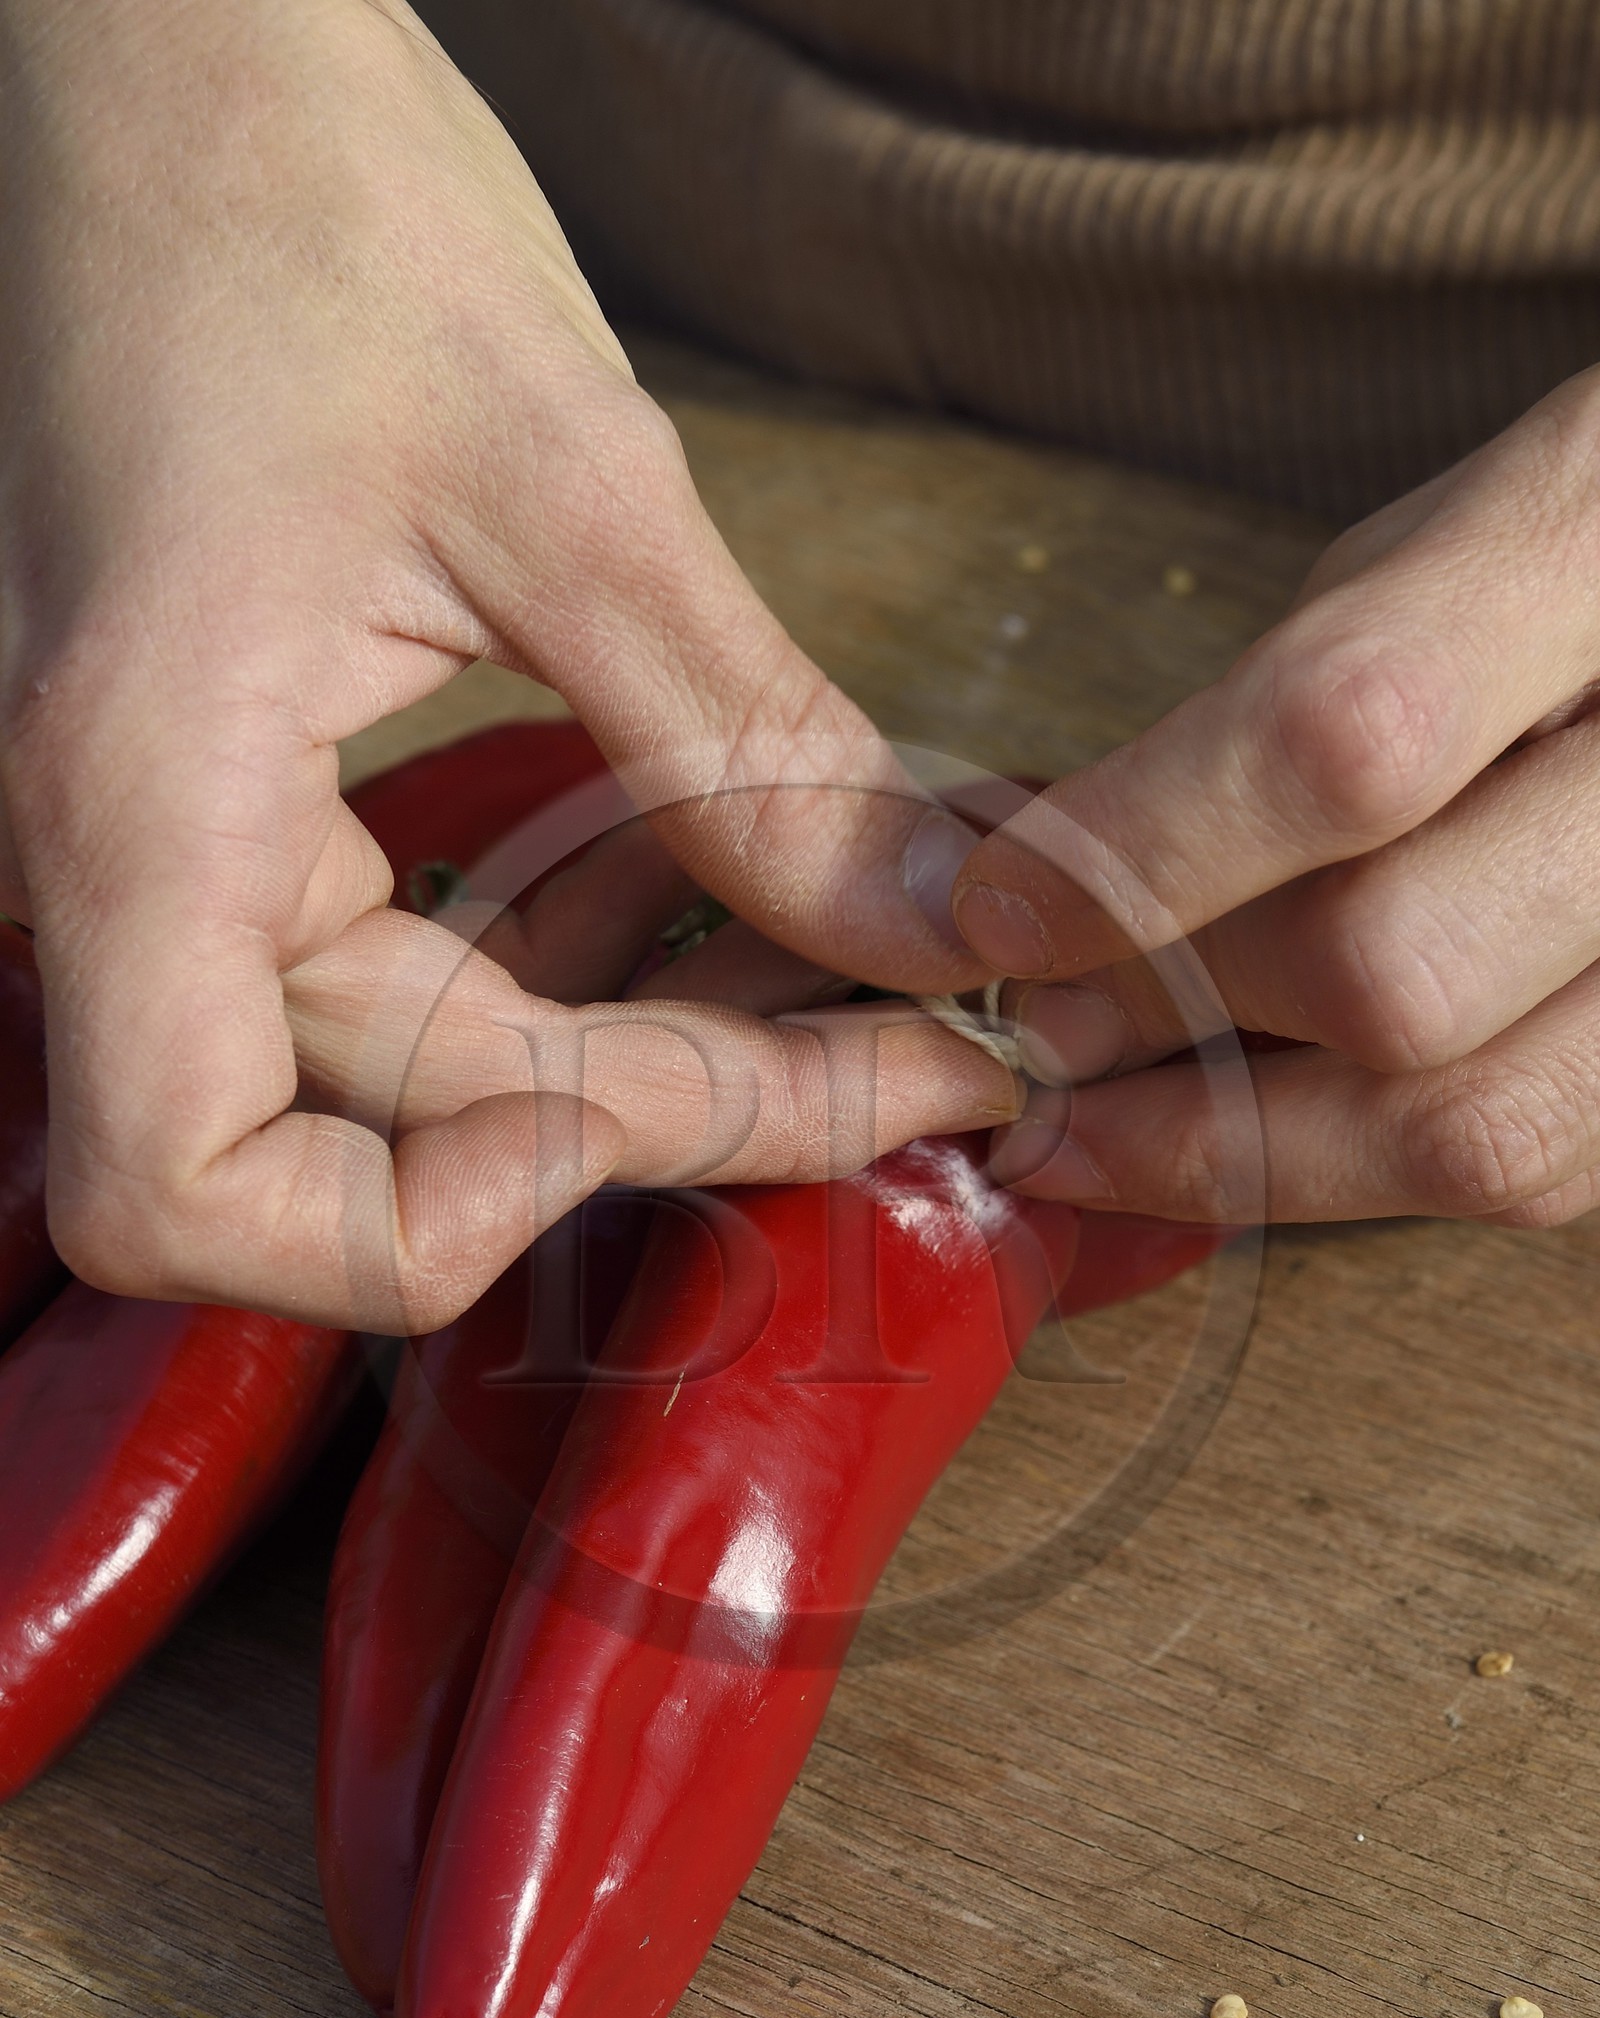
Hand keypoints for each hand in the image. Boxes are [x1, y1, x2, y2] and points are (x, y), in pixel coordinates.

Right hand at [0, 0, 1006, 1332]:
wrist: (157, 53)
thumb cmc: (299, 197)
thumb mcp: (568, 481)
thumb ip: (745, 747)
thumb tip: (922, 932)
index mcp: (132, 801)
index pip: (193, 1198)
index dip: (418, 1231)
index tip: (654, 1116)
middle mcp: (105, 859)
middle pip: (371, 1137)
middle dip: (662, 1112)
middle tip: (913, 1054)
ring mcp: (154, 837)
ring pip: (402, 1070)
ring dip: (626, 1056)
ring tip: (852, 992)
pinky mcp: (219, 797)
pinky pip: (394, 965)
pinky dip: (559, 968)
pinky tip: (703, 906)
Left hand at [933, 369, 1599, 1227]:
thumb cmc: (1575, 561)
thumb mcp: (1421, 560)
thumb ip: (1264, 714)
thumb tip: (1039, 902)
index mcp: (1598, 550)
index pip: (1346, 739)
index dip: (1138, 852)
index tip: (993, 907)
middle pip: (1394, 967)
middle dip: (1174, 1010)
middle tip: (1037, 1029)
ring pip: (1471, 1123)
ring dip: (1239, 1148)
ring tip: (1092, 1134)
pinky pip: (1535, 1169)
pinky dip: (1359, 1172)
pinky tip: (1247, 1141)